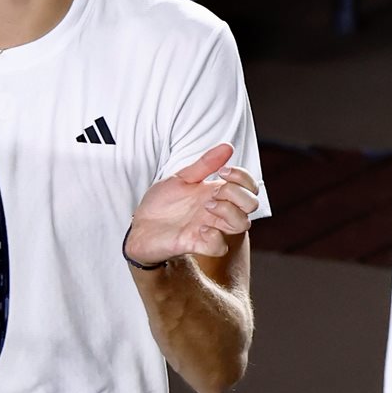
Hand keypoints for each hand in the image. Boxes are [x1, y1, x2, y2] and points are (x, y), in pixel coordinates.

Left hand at [126, 143, 259, 265]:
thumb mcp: (181, 178)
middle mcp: (217, 211)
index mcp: (215, 193)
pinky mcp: (197, 244)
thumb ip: (204, 164)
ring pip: (243, 224)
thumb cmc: (162, 203)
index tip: (223, 171)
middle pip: (251, 204)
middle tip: (214, 192)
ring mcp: (210, 228)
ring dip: (229, 212)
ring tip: (206, 206)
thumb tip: (228, 146)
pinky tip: (199, 229)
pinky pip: (220, 246)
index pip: (248, 186)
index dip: (244, 177)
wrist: (140, 226)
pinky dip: (214, 237)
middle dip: (238, 193)